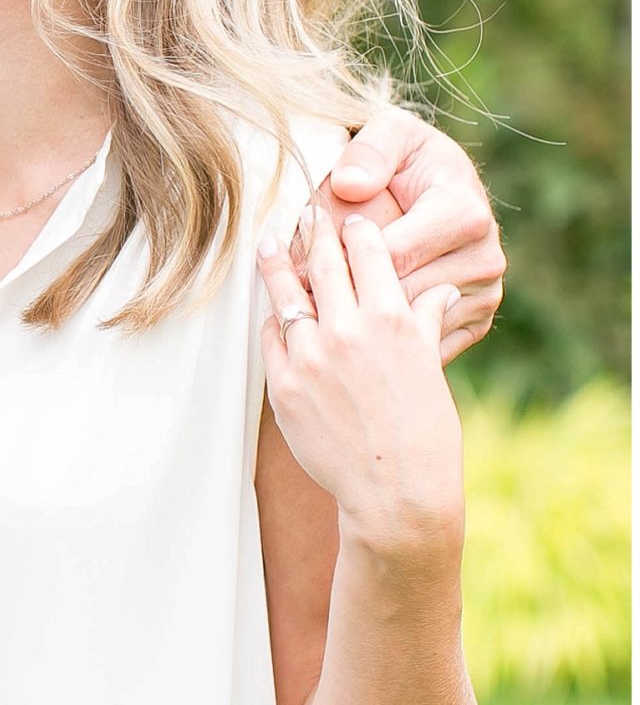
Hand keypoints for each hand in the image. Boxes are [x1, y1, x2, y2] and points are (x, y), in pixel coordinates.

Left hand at [260, 204, 464, 545]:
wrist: (394, 493)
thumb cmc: (423, 433)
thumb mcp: (430, 368)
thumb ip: (425, 321)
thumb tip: (437, 290)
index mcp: (393, 320)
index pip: (369, 253)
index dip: (357, 229)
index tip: (349, 217)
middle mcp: (349, 331)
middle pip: (323, 262)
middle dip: (313, 231)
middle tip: (304, 212)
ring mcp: (311, 358)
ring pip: (287, 295)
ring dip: (277, 265)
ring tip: (267, 243)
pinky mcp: (284, 386)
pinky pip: (272, 339)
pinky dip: (274, 322)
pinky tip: (272, 310)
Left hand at [287, 108, 503, 363]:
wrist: (446, 187)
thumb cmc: (410, 159)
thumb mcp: (392, 133)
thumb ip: (369, 151)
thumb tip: (348, 185)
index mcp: (464, 213)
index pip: (389, 253)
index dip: (339, 256)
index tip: (304, 254)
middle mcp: (485, 258)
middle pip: (396, 296)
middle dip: (344, 295)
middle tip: (298, 294)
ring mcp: (485, 295)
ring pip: (406, 327)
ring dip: (359, 324)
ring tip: (317, 313)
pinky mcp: (476, 321)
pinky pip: (422, 346)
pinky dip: (384, 343)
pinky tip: (351, 328)